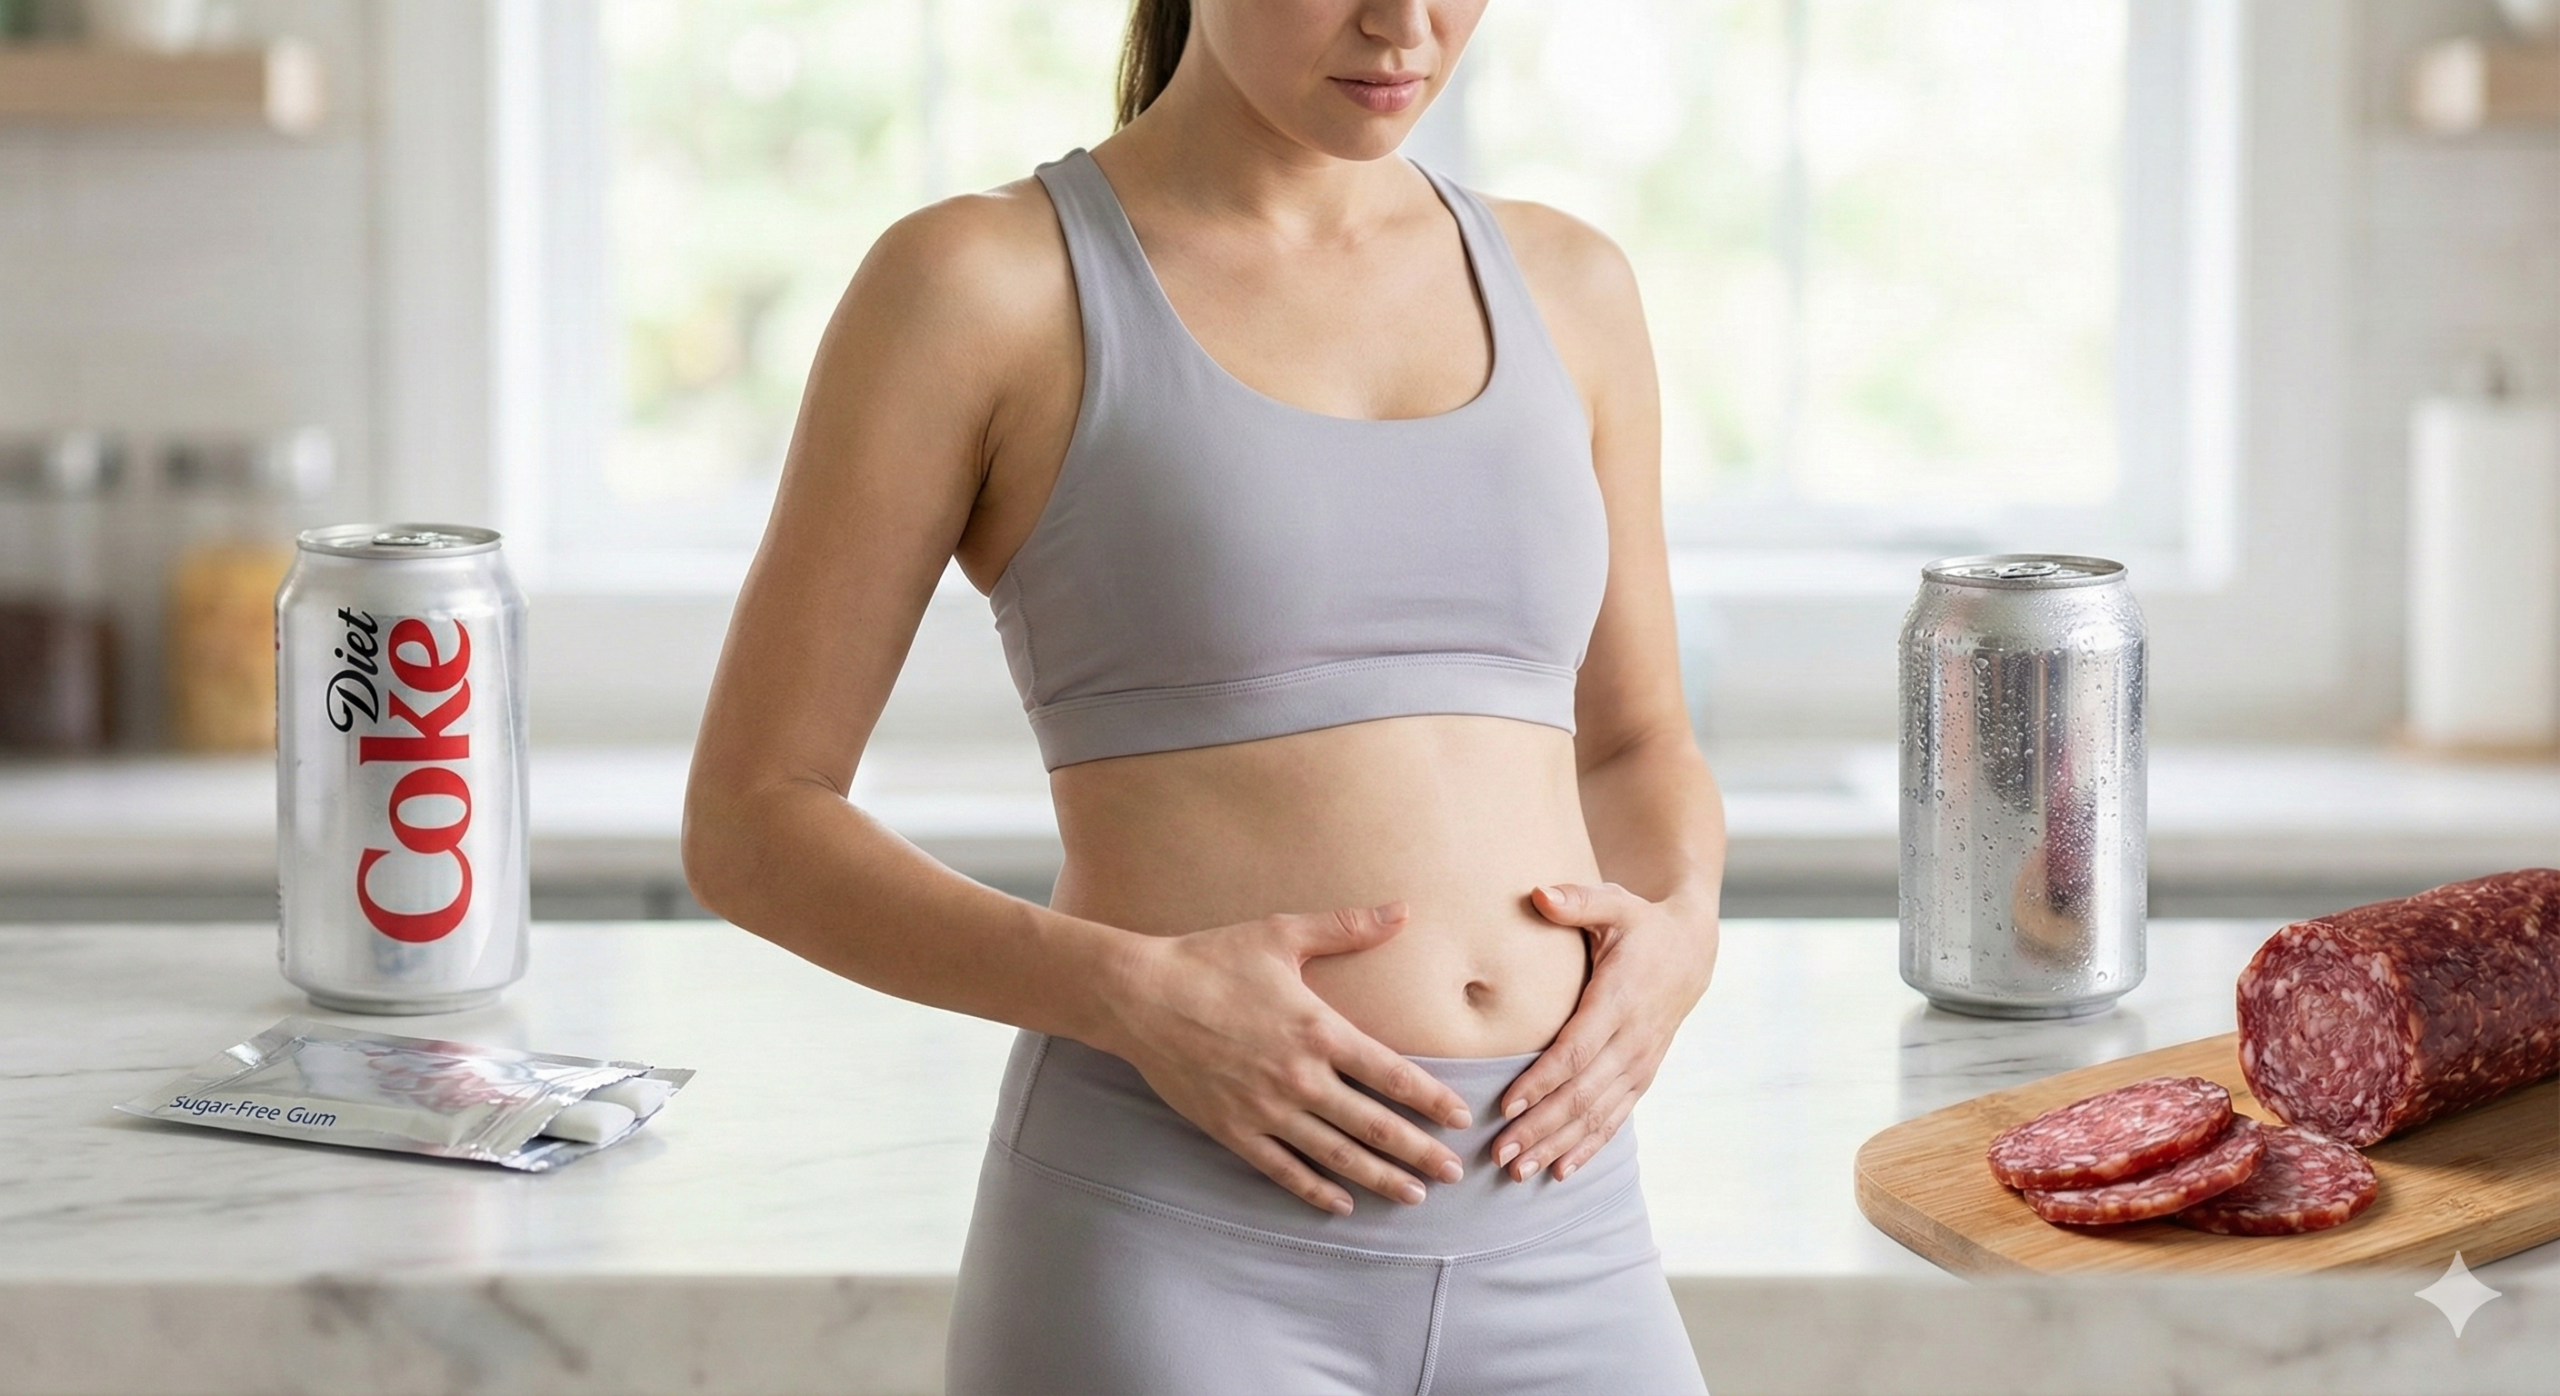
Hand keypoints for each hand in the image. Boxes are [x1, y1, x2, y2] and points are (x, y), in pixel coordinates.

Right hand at [1097, 903, 1474, 1214]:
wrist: (1138, 996)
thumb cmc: (1211, 960)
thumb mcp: (1281, 935)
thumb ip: (1346, 928)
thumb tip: (1402, 910)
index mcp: (1318, 1030)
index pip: (1392, 1075)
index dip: (1432, 1100)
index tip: (1460, 1118)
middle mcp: (1299, 1077)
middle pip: (1374, 1125)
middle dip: (1419, 1152)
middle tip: (1453, 1174)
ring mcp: (1265, 1109)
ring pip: (1336, 1155)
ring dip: (1379, 1178)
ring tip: (1413, 1194)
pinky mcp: (1232, 1129)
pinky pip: (1282, 1169)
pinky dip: (1314, 1190)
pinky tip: (1341, 1204)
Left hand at [1490, 882, 1716, 1182]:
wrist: (1693, 949)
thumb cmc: (1641, 924)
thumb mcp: (1616, 903)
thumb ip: (1578, 900)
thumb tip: (1539, 894)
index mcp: (1620, 1000)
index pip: (1577, 1049)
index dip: (1543, 1080)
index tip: (1506, 1103)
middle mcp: (1633, 1040)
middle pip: (1583, 1094)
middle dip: (1541, 1127)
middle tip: (1500, 1154)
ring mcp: (1640, 1063)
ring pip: (1597, 1115)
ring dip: (1557, 1145)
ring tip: (1518, 1172)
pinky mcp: (1642, 1077)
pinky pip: (1614, 1119)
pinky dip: (1587, 1147)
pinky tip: (1559, 1171)